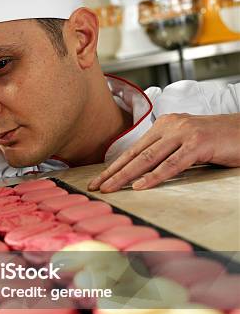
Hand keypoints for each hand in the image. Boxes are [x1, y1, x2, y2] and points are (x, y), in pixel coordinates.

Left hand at [88, 113, 239, 192]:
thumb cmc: (217, 141)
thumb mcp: (185, 143)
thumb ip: (165, 151)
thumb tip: (140, 169)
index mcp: (164, 124)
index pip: (134, 149)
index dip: (114, 166)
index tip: (98, 180)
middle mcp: (171, 125)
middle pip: (136, 154)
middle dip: (114, 172)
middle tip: (96, 187)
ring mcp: (184, 133)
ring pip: (149, 158)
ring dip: (126, 176)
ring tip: (110, 188)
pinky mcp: (198, 144)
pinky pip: (172, 163)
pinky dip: (155, 176)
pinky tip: (140, 186)